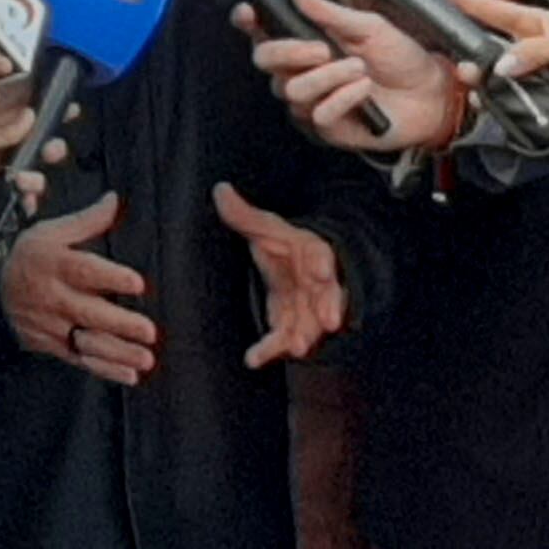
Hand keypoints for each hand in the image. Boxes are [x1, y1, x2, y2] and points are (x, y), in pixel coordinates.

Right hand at [1, 190, 157, 385]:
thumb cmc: (30, 257)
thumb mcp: (51, 232)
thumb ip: (85, 220)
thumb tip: (113, 200)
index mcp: (54, 264)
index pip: (84, 271)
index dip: (110, 278)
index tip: (137, 283)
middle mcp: (53, 297)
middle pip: (88, 313)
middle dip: (120, 324)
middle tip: (148, 331)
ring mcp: (53, 325)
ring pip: (87, 342)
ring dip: (118, 354)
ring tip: (145, 359)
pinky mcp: (53, 346)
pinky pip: (80, 360)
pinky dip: (105, 370)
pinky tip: (129, 376)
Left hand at [215, 183, 347, 368]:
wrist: (300, 270)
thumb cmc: (286, 247)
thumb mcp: (266, 228)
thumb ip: (243, 214)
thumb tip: (219, 189)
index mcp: (312, 252)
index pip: (321, 255)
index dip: (321, 263)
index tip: (321, 269)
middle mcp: (317, 284)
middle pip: (327, 296)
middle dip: (329, 307)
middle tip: (329, 321)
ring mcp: (308, 308)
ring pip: (312, 323)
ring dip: (306, 335)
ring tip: (298, 347)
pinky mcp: (294, 326)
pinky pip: (284, 340)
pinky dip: (270, 350)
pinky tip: (253, 359)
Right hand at [237, 0, 461, 149]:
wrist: (429, 93)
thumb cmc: (400, 56)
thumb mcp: (370, 27)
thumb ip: (332, 14)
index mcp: (306, 41)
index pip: (264, 32)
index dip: (250, 22)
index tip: (249, 12)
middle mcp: (300, 70)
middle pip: (265, 60)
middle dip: (290, 51)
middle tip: (323, 49)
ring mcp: (310, 100)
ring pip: (292, 89)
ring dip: (328, 77)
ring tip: (360, 69)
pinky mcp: (326, 127)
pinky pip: (319, 113)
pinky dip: (344, 98)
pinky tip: (365, 91)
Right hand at [441, 0, 548, 92]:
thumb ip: (535, 50)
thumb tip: (504, 63)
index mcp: (535, 22)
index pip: (491, 8)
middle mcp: (529, 45)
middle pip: (486, 44)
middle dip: (465, 49)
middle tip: (456, 58)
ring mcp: (534, 70)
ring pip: (496, 74)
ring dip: (481, 78)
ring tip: (472, 80)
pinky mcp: (542, 94)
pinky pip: (512, 98)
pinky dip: (499, 102)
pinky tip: (490, 103)